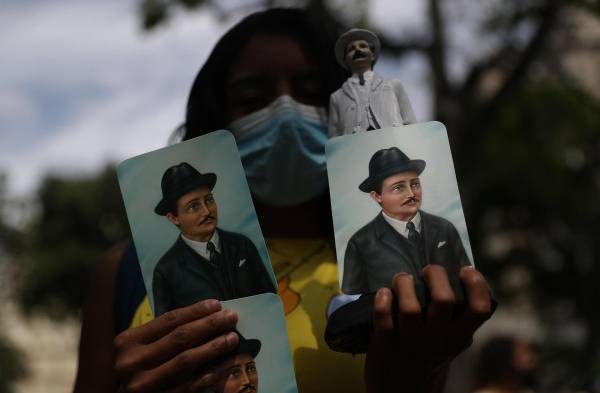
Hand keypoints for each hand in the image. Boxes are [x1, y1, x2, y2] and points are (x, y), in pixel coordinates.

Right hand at [114, 299, 238, 391]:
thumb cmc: (136, 367)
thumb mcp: (141, 346)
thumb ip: (164, 334)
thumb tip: (205, 315)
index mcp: (128, 341)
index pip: (168, 320)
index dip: (195, 311)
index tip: (217, 305)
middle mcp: (132, 362)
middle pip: (179, 338)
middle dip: (209, 325)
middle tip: (231, 317)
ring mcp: (142, 385)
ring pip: (185, 361)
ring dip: (212, 348)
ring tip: (232, 338)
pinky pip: (186, 388)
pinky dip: (205, 376)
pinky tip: (220, 368)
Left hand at [365, 265, 492, 392]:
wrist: (400, 387)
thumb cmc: (428, 351)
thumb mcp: (451, 339)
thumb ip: (458, 316)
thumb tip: (460, 275)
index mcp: (459, 335)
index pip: (480, 309)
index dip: (476, 284)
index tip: (464, 270)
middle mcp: (438, 339)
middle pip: (444, 299)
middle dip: (435, 275)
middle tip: (426, 272)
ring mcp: (412, 342)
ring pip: (410, 308)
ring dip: (404, 284)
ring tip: (402, 279)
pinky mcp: (386, 345)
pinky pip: (384, 320)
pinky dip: (382, 303)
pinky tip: (383, 293)